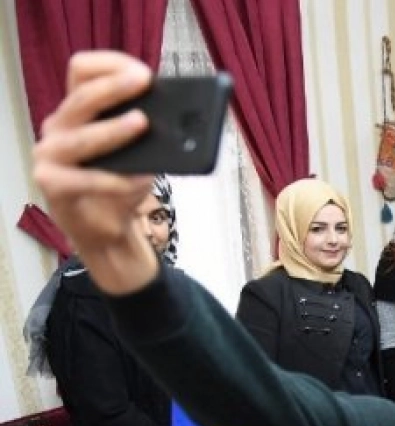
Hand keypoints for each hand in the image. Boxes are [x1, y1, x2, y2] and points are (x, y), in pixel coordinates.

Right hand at [30, 51, 158, 295]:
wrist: (106, 229)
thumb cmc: (121, 183)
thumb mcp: (140, 152)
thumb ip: (149, 132)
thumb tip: (183, 120)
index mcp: (78, 110)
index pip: (82, 70)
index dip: (111, 65)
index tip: (143, 72)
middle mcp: (59, 126)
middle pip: (81, 97)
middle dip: (114, 87)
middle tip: (144, 82)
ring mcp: (50, 154)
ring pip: (81, 136)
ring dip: (113, 129)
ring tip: (141, 123)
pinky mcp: (51, 183)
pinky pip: (84, 179)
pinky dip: (114, 179)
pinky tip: (138, 179)